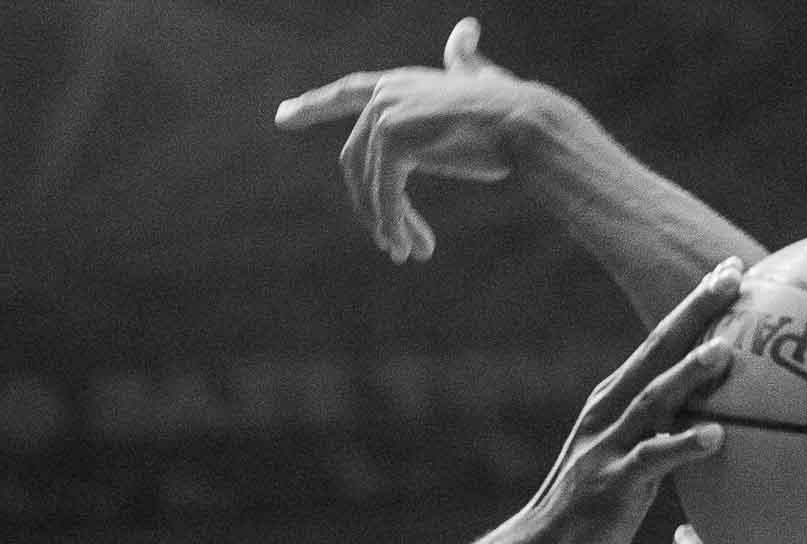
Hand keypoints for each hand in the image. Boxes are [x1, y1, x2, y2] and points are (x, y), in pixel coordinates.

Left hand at [275, 18, 551, 262]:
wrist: (525, 125)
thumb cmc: (508, 110)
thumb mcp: (478, 82)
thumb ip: (465, 62)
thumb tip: (464, 28)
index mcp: (397, 83)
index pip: (345, 93)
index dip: (312, 105)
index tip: (281, 118)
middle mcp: (384, 94)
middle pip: (355, 162)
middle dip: (371, 208)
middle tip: (390, 246)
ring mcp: (385, 115)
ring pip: (369, 186)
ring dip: (388, 225)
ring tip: (406, 253)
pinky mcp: (393, 141)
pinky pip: (384, 194)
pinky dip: (395, 223)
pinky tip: (408, 247)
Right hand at [518, 260, 741, 543]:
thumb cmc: (590, 511)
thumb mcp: (625, 459)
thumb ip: (662, 433)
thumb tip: (718, 423)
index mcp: (613, 402)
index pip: (659, 344)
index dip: (694, 306)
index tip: (731, 272)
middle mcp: (609, 414)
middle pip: (656, 352)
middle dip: (696, 312)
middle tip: (736, 277)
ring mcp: (608, 447)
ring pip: (653, 400)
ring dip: (688, 373)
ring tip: (726, 351)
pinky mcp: (612, 485)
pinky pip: (652, 461)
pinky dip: (683, 446)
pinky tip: (717, 437)